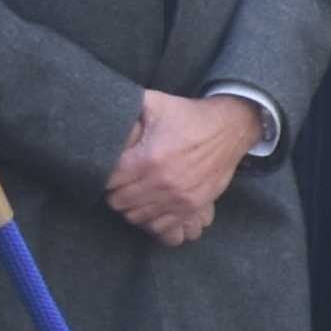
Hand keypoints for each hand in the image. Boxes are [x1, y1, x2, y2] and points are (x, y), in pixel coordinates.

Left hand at [99, 87, 265, 245]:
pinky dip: (151, 220)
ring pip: (136, 217)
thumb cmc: (186, 115)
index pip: (108, 181)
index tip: (106, 170)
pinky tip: (149, 206)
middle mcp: (162, 182)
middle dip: (113, 192)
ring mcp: (178, 197)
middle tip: (118, 183)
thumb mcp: (153, 103)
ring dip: (130, 207)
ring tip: (132, 193)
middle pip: (119, 202)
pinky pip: (162, 227)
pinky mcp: (192, 206)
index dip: (102, 175)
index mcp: (147, 158)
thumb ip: (126, 109)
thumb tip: (101, 113)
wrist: (229, 128)